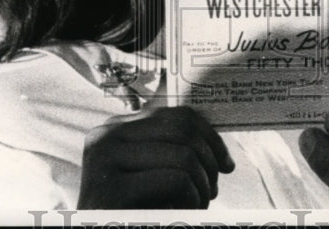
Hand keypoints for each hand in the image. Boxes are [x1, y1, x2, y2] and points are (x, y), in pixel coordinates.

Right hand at [78, 106, 234, 208]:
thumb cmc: (135, 213)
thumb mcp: (153, 176)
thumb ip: (172, 152)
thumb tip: (217, 148)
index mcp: (114, 128)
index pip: (177, 115)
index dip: (211, 137)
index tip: (226, 165)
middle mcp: (104, 136)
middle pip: (182, 130)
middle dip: (209, 162)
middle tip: (211, 193)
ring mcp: (102, 159)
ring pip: (183, 155)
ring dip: (202, 186)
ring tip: (198, 207)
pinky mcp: (108, 190)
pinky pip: (175, 180)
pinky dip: (191, 199)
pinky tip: (184, 213)